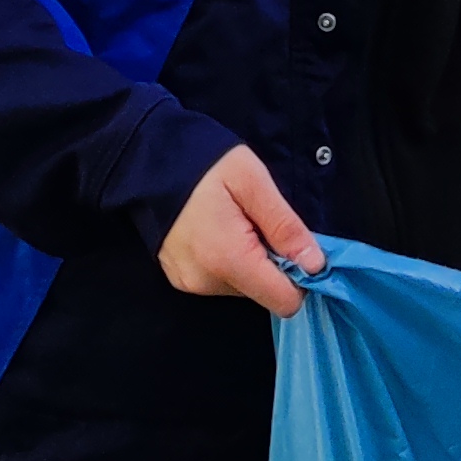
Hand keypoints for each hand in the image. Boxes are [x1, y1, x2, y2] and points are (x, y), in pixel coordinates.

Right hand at [159, 145, 320, 313]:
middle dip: (273, 263)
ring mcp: (190, 284)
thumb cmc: (203, 163)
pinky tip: (218, 230)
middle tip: (259, 223)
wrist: (144, 159)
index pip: (284, 301)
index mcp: (229, 260)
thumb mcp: (253, 182)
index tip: (296, 245)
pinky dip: (229, 261)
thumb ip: (285, 226)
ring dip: (250, 261)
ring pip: (244, 287)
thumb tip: (316, 264)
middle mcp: (207, 282)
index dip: (301, 277)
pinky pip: (221, 281)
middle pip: (264, 293)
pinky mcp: (180, 279)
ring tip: (235, 222)